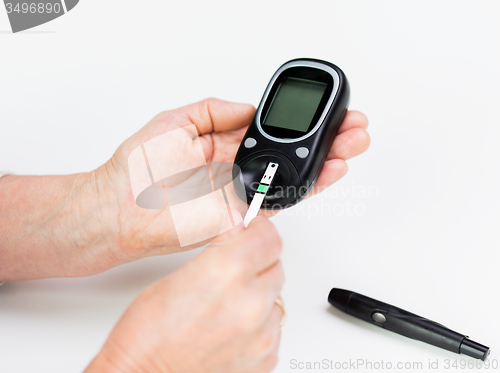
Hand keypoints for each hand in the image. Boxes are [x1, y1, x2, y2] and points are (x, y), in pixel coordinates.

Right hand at [85, 217, 284, 372]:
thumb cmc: (147, 335)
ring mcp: (262, 335)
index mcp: (228, 274)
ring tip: (226, 302)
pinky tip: (231, 324)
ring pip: (276, 296)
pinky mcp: (265, 357)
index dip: (258, 228)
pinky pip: (273, 326)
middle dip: (257, 259)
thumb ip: (219, 247)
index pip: (269, 237)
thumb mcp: (178, 274)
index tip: (251, 229)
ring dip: (258, 293)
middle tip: (232, 266)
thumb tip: (237, 228)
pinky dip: (258, 322)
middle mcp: (251, 304)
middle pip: (276, 264)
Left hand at [96, 98, 369, 261]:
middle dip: (324, 141)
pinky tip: (328, 171)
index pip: (270, 131)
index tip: (322, 112)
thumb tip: (248, 108)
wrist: (121, 210)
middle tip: (351, 128)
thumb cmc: (138, 168)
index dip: (298, 123)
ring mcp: (242, 193)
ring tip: (351, 146)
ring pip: (292, 177)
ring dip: (324, 162)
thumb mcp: (176, 121)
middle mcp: (236, 168)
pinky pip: (279, 202)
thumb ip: (215, 111)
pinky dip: (305, 188)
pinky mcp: (242, 216)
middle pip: (289, 153)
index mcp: (222, 144)